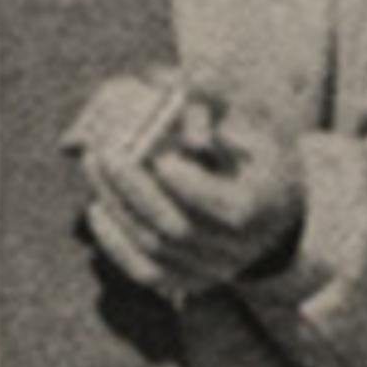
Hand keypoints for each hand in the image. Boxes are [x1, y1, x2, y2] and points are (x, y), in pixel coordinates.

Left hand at [69, 66, 305, 294]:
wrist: (272, 206)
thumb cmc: (256, 148)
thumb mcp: (251, 116)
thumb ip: (214, 95)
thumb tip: (165, 84)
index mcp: (266, 206)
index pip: (227, 209)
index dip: (189, 186)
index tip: (159, 157)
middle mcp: (241, 249)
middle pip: (180, 229)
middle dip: (137, 190)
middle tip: (106, 151)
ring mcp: (213, 271)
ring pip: (155, 250)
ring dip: (118, 207)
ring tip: (94, 163)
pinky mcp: (189, 282)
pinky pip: (146, 272)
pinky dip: (116, 244)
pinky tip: (97, 208)